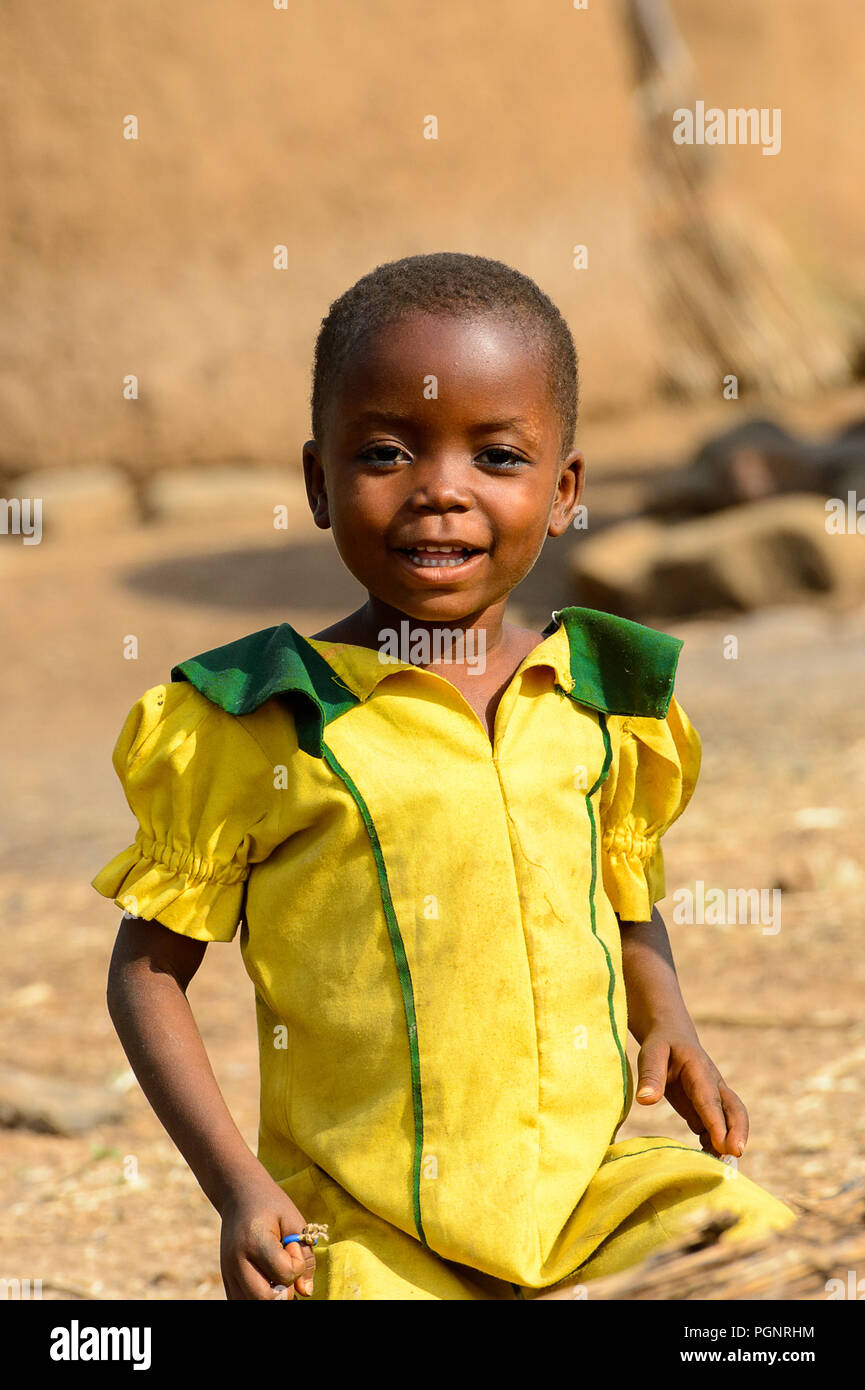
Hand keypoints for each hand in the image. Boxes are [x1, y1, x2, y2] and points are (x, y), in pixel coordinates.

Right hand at [219, 1172, 317, 1299]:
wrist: (238, 1195)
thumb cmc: (270, 1206)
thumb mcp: (294, 1220)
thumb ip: (305, 1255)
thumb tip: (306, 1292)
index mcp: (254, 1241)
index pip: (285, 1274)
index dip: (297, 1264)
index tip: (292, 1246)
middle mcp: (236, 1261)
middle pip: (265, 1298)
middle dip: (285, 1290)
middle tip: (287, 1268)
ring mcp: (228, 1274)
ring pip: (252, 1304)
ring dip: (272, 1296)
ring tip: (277, 1274)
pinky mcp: (226, 1281)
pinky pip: (242, 1302)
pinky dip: (259, 1297)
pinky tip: (267, 1280)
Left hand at [634, 1025, 748, 1157]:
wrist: (672, 1035)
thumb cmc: (661, 1043)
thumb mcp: (651, 1051)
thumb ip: (650, 1074)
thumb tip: (646, 1100)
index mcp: (700, 1070)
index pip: (710, 1099)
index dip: (718, 1123)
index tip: (724, 1145)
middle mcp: (713, 1084)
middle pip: (735, 1109)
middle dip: (738, 1132)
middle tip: (735, 1155)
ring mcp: (712, 1097)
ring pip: (729, 1121)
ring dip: (728, 1143)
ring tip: (720, 1168)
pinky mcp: (705, 1109)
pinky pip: (716, 1128)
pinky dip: (715, 1145)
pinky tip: (708, 1162)